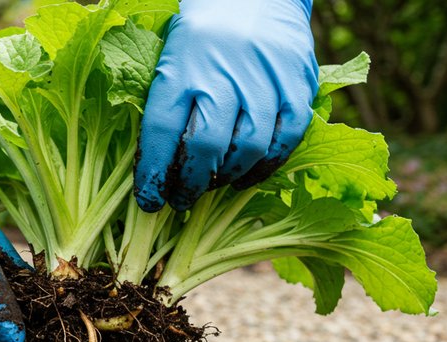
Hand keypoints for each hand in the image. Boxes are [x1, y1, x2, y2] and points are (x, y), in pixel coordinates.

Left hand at [134, 0, 318, 211]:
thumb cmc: (202, 36)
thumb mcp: (168, 59)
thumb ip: (160, 106)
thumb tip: (151, 166)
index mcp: (181, 66)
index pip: (160, 132)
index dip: (153, 174)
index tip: (149, 200)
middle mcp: (223, 73)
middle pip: (205, 146)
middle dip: (189, 184)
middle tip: (180, 200)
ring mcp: (264, 80)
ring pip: (247, 148)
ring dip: (226, 177)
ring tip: (212, 185)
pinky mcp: (298, 85)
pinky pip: (285, 139)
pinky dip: (265, 165)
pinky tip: (246, 175)